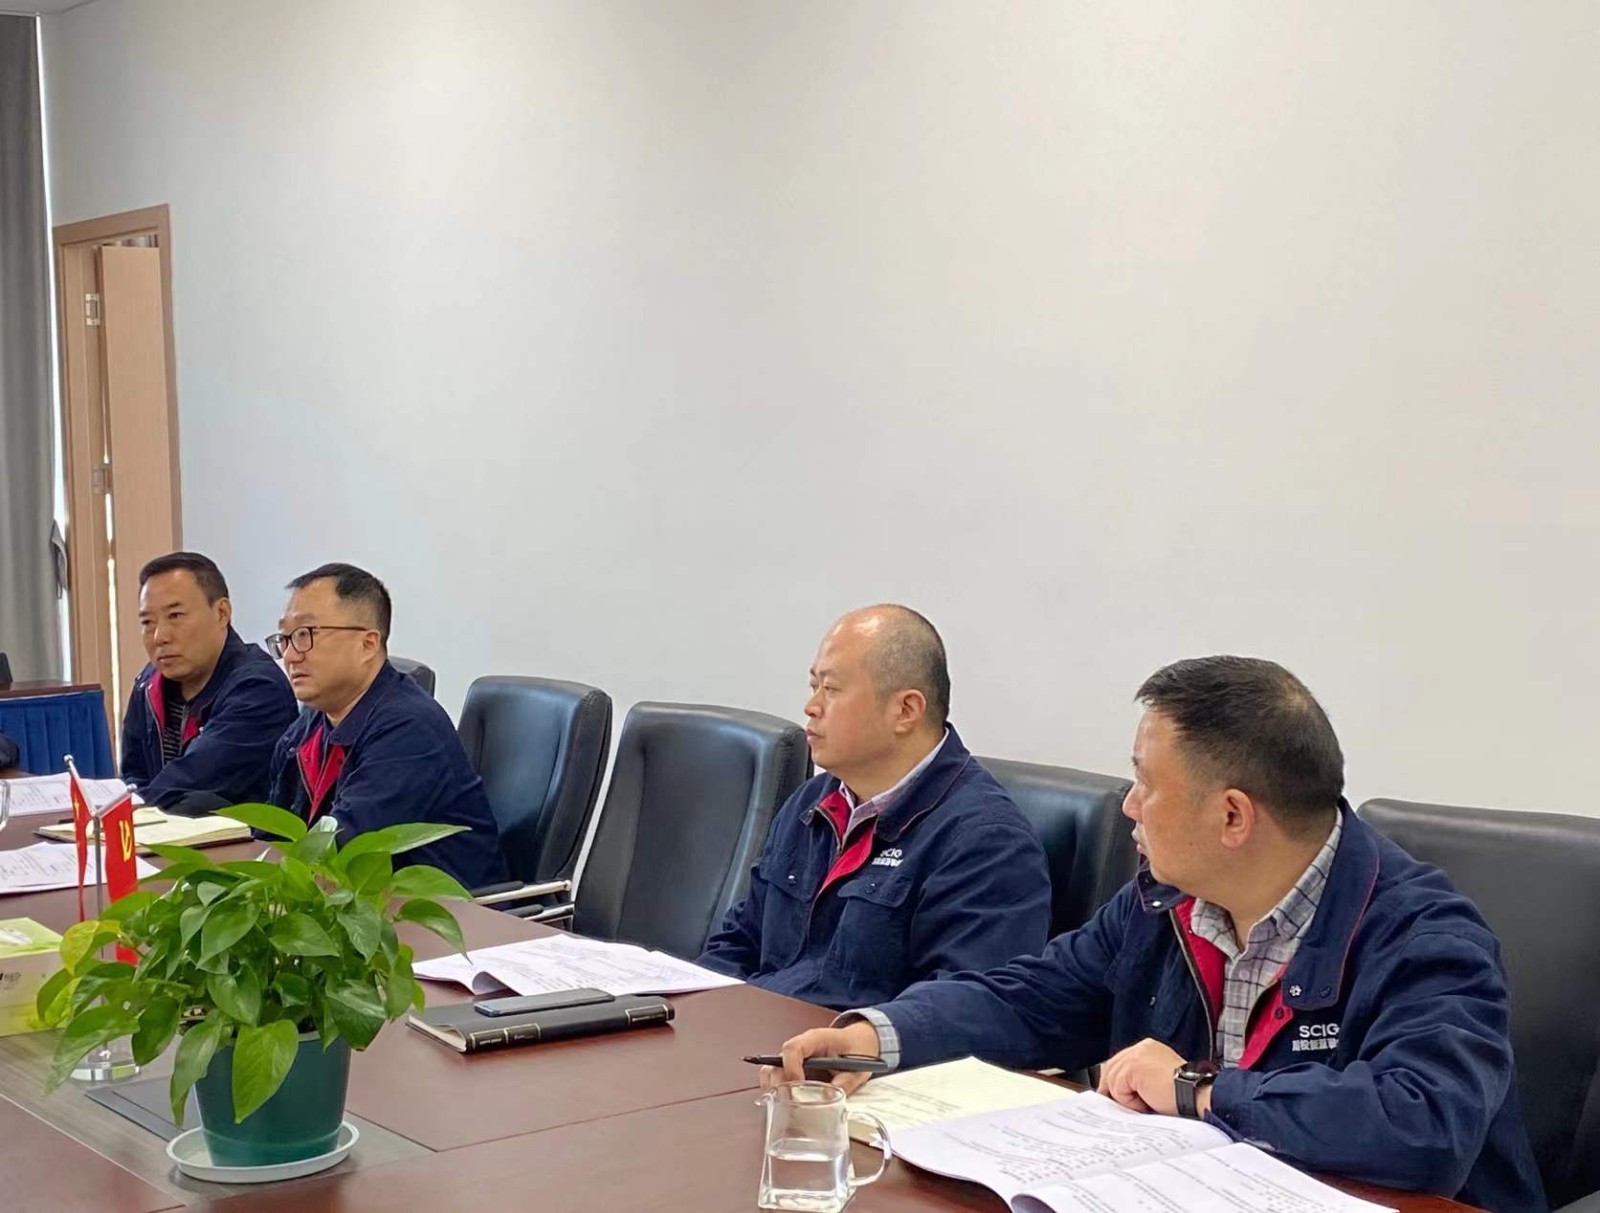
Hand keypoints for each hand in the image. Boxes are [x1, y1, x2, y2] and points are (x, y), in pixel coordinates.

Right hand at [759, 1022, 881, 1094]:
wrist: (859, 1041)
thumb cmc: (858, 1050)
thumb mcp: (858, 1067)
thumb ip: (845, 1082)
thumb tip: (827, 1098)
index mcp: (816, 1039)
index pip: (793, 1048)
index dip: (791, 1068)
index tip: (798, 1086)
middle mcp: (801, 1047)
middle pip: (776, 1062)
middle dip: (777, 1084)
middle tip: (786, 1103)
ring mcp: (795, 1058)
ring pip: (772, 1071)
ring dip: (774, 1089)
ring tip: (783, 1106)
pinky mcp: (795, 1069)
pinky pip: (778, 1079)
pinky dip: (777, 1092)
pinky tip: (785, 1105)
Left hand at [1097, 1038, 1200, 1116]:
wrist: (1197, 1096)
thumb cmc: (1185, 1095)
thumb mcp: (1158, 1081)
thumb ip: (1140, 1079)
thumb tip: (1118, 1090)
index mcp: (1149, 1049)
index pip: (1121, 1062)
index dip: (1115, 1081)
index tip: (1114, 1095)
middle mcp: (1142, 1048)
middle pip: (1111, 1067)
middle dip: (1111, 1089)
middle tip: (1114, 1105)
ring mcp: (1137, 1055)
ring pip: (1113, 1080)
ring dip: (1126, 1098)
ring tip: (1145, 1105)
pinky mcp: (1133, 1067)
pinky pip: (1118, 1089)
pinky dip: (1130, 1101)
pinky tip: (1147, 1102)